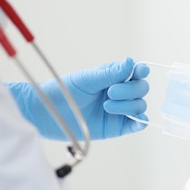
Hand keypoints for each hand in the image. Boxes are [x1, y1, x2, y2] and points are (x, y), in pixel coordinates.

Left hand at [9, 58, 149, 139]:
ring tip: (106, 107)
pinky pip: (137, 124)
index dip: (141, 71)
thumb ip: (110, 73)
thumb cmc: (63, 91)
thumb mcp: (87, 79)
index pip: (136, 72)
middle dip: (129, 90)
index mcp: (114, 76)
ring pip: (140, 105)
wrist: (47, 113)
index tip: (139, 71)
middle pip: (141, 89)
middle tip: (109, 93)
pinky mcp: (118, 127)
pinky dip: (140, 122)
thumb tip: (130, 62)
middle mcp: (120, 92)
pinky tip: (136, 120)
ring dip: (127, 105)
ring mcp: (120, 110)